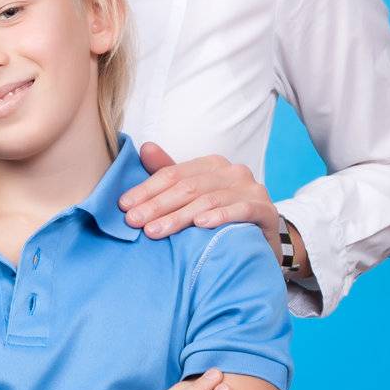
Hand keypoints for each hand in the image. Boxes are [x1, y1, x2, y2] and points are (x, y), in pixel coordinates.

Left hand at [120, 142, 278, 242]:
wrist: (263, 241)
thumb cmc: (223, 217)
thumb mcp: (195, 195)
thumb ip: (170, 173)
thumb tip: (144, 148)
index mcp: (211, 165)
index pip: (172, 174)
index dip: (146, 189)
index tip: (123, 206)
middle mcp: (232, 172)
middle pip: (187, 187)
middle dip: (157, 205)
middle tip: (134, 221)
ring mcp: (251, 189)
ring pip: (209, 199)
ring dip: (179, 216)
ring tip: (156, 230)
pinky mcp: (266, 209)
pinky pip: (240, 210)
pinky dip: (220, 216)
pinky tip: (200, 225)